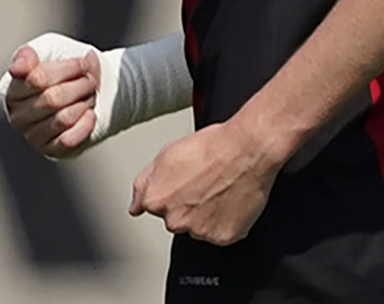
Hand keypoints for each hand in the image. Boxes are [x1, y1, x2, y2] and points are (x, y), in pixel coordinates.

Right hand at [0, 38, 101, 158]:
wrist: (99, 89)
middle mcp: (16, 115)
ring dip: (85, 103)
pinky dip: (86, 124)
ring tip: (88, 97)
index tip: (83, 63)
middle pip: (53, 99)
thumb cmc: (70, 67)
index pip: (38, 79)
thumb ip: (30, 53)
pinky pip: (69, 140)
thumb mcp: (51, 49)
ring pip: (63, 118)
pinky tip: (89, 114)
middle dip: (80, 86)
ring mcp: (31, 136)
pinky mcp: (51, 151)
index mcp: (11, 89)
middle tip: (90, 81)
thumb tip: (15, 69)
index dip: (68, 68)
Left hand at [131, 118, 285, 244]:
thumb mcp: (167, 154)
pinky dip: (228, 222)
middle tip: (206, 184)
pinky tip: (232, 200)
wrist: (248, 149)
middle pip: (177, 220)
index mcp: (156, 200)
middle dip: (189, 207)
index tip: (185, 185)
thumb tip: (135, 206)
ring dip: (208, 215)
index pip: (155, 208)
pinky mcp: (223, 237)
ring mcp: (199, 231)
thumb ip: (144, 184)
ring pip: (200, 228)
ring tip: (221, 189)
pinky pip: (223, 234)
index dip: (173, 193)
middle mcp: (175, 220)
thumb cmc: (213, 146)